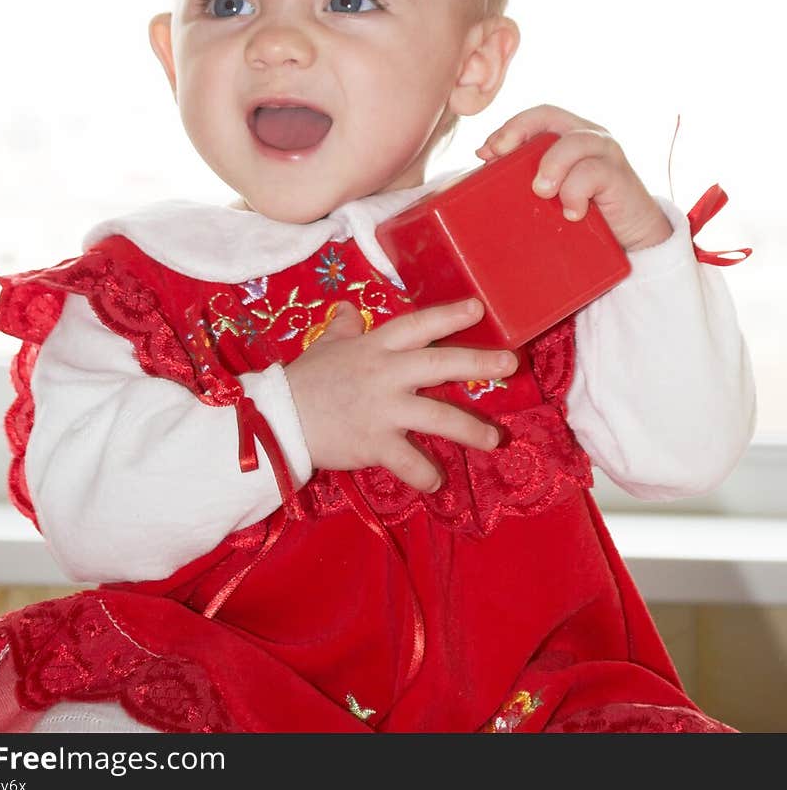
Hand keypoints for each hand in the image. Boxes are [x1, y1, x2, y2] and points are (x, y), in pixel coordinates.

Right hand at [284, 298, 517, 491]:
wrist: (278, 419)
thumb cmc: (305, 380)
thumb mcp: (325, 346)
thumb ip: (343, 327)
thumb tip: (346, 308)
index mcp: (375, 346)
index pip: (418, 325)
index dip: (448, 315)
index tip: (478, 308)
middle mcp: (385, 374)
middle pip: (439, 364)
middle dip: (478, 362)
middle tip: (511, 363)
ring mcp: (383, 410)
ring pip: (438, 417)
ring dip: (470, 429)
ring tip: (495, 439)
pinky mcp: (375, 443)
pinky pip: (410, 462)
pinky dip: (426, 474)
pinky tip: (437, 481)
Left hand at [475, 103, 673, 252]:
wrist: (634, 240)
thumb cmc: (585, 214)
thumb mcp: (550, 197)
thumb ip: (523, 185)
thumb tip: (471, 182)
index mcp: (566, 136)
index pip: (534, 116)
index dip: (508, 128)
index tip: (484, 153)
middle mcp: (587, 136)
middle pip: (549, 114)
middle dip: (519, 131)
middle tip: (498, 157)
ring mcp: (605, 153)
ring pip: (573, 142)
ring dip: (551, 166)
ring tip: (541, 192)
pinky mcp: (619, 176)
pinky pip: (594, 172)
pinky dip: (576, 192)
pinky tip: (572, 213)